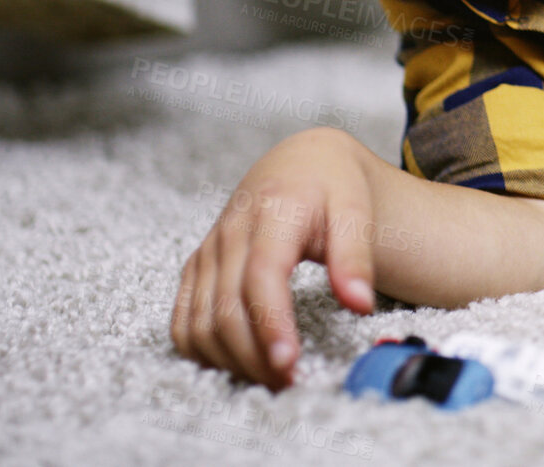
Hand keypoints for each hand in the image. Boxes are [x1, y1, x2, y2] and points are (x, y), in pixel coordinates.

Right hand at [170, 127, 379, 389]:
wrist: (298, 162)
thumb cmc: (331, 185)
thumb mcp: (356, 208)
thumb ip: (357, 256)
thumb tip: (360, 304)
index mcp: (272, 212)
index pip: (261, 276)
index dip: (270, 323)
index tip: (288, 362)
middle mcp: (230, 233)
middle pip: (226, 308)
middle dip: (255, 354)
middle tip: (290, 382)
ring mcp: (208, 252)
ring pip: (199, 321)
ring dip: (230, 360)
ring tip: (271, 378)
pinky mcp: (196, 267)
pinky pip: (183, 319)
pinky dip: (203, 350)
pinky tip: (236, 363)